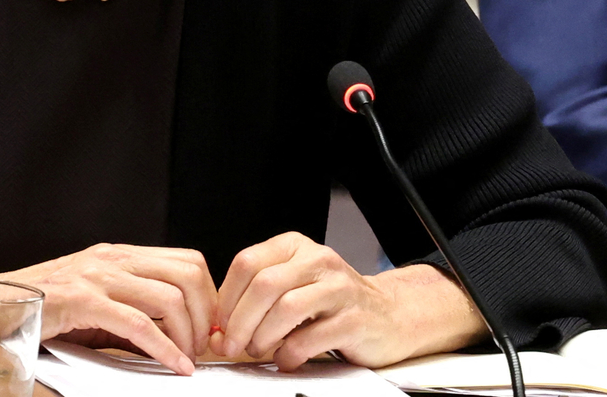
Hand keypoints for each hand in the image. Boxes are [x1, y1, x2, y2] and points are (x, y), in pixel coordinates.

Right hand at [0, 243, 217, 374]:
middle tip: (204, 346)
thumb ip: (132, 314)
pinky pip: (138, 324)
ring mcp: (98, 276)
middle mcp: (113, 258)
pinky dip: (165, 349)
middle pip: (188, 274)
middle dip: (206, 314)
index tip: (211, 326)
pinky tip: (176, 366)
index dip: (208, 295)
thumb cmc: (42, 310)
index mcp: (119, 255)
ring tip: (188, 358)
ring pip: (170, 297)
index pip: (186, 261)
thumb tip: (174, 339)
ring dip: (189, 334)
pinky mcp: (83, 300)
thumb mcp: (95, 306)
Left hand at [212, 232, 484, 370]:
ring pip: (286, 307)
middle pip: (264, 285)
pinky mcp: (355, 318)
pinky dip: (291, 354)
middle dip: (240, 322)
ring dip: (263, 337)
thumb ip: (256, 303)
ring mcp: (339, 287)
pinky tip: (288, 359)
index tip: (220, 325)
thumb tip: (218, 333)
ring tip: (261, 351)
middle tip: (233, 346)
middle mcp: (318, 259)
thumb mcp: (293, 288)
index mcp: (296, 246)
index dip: (226, 298)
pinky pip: (312, 337)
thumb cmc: (332, 304)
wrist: (388, 316)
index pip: (247, 263)